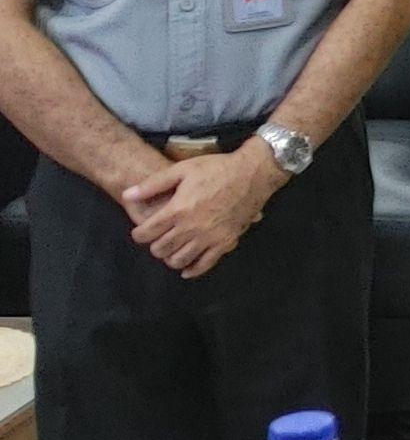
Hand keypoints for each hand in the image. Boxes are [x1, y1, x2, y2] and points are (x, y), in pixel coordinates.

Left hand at [121, 148, 282, 278]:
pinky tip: (187, 268)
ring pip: (179, 260)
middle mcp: (191, 228)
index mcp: (177, 210)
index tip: (142, 231)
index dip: (139, 234)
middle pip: (160, 249)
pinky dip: (192, 270)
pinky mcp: (225, 242)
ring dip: (170, 257)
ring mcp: (209, 237)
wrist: (252, 173)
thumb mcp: (183, 169)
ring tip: (172, 249)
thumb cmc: (216, 168)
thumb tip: (127, 195)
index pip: (146, 233)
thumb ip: (153, 184)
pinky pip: (205, 265)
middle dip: (154, 245)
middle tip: (158, 238)